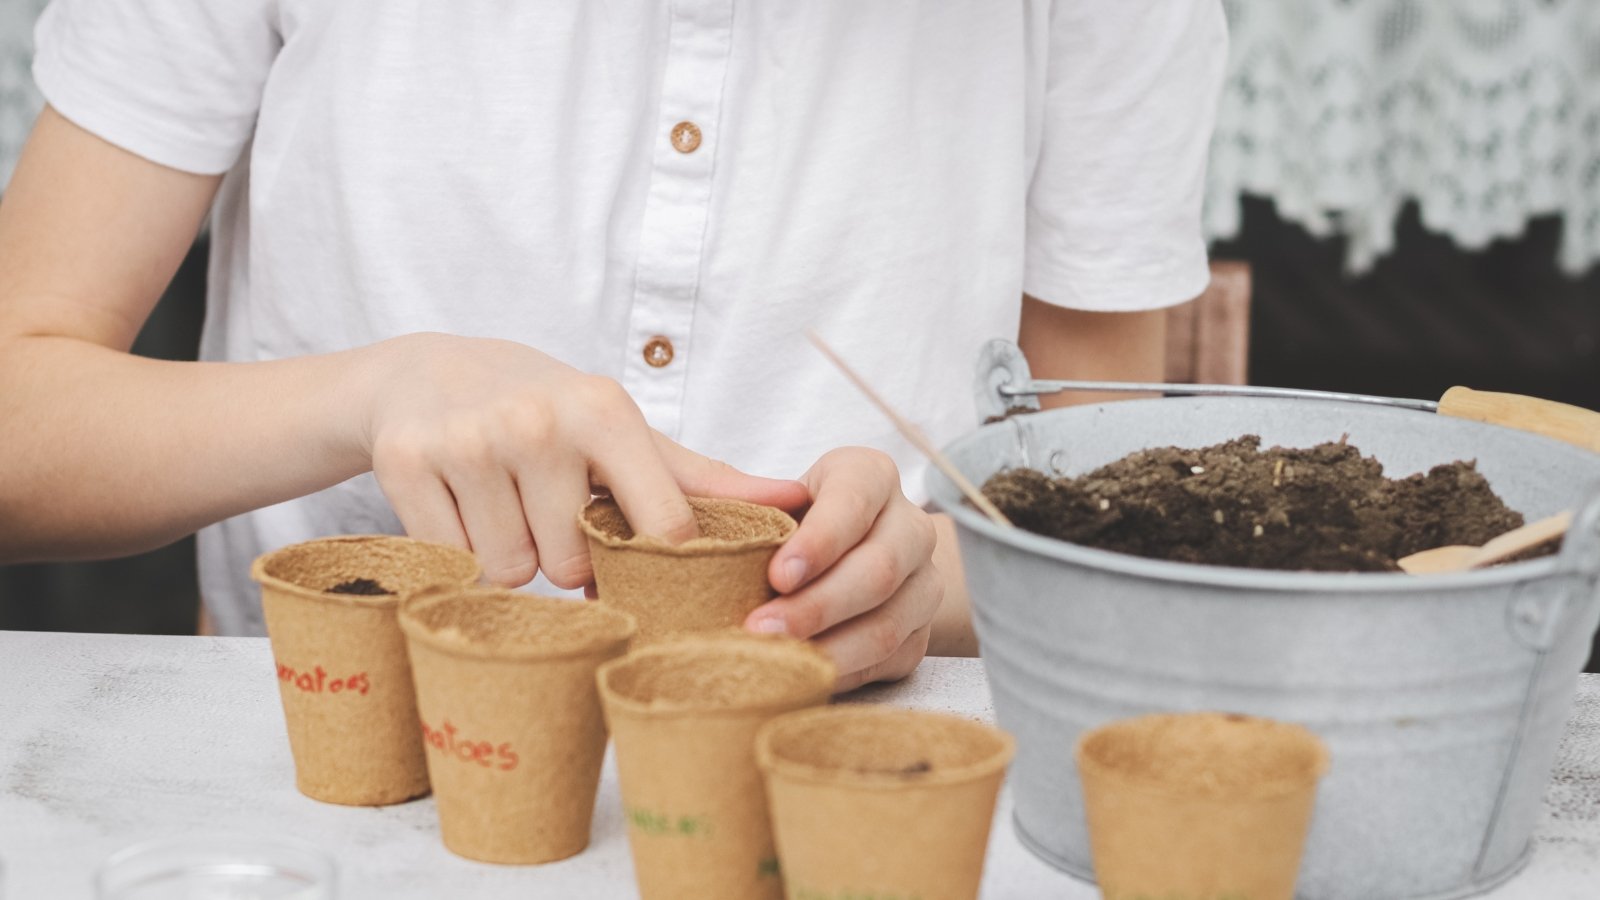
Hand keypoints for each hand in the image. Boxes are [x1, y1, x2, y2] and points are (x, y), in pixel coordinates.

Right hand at [361, 333, 808, 587]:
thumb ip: (706, 478)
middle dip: (566, 559)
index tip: (645, 564)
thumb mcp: (624, 432)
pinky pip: (454, 565)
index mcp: (603, 411)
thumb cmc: (547, 412)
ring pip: (513, 573)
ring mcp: (468, 442)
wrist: (425, 373)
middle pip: (573, 564)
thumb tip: (798, 499)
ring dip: (513, 557)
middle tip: (548, 513)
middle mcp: (537, 422)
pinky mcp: (406, 465)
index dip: (656, 563)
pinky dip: (460, 555)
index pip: (662, 525)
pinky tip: (461, 508)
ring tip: (505, 506)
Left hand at [744, 448, 939, 691]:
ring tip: (774, 662)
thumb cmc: (781, 524)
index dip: (820, 541)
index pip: (855, 501)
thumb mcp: (760, 498)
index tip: (777, 575)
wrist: (825, 562)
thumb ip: (740, 504)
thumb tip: (718, 523)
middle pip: (879, 569)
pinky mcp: (920, 632)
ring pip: (888, 624)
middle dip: (817, 606)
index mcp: (871, 476)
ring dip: (827, 649)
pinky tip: (799, 676)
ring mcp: (923, 582)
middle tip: (761, 629)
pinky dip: (840, 673)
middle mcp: (910, 526)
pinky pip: (887, 660)